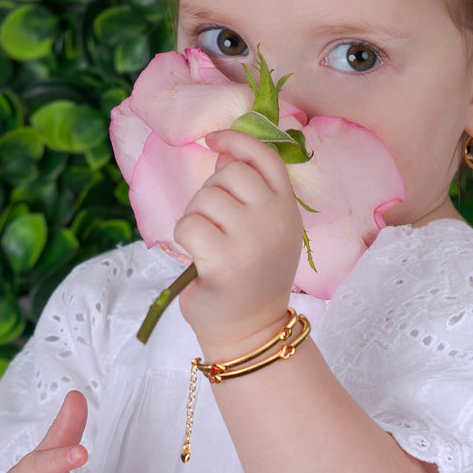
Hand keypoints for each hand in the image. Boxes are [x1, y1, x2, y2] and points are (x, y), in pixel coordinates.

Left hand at [174, 129, 301, 356]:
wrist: (250, 333)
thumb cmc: (249, 279)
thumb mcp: (262, 231)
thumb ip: (247, 192)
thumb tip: (223, 150)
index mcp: (288, 210)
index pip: (266, 157)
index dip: (237, 140)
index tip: (213, 140)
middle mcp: (276, 219)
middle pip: (229, 174)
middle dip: (210, 194)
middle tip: (215, 228)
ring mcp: (253, 238)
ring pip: (205, 199)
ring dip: (195, 219)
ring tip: (209, 247)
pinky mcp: (226, 258)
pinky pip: (188, 224)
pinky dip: (184, 239)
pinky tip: (199, 259)